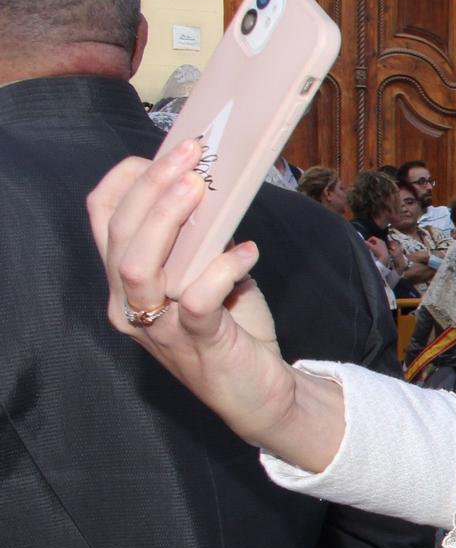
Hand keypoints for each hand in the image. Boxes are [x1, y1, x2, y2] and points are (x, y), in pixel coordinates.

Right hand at [87, 145, 346, 469]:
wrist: (260, 394)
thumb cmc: (232, 328)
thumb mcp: (207, 274)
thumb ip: (199, 238)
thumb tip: (210, 184)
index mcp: (125, 281)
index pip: (102, 218)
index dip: (127, 179)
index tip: (166, 154)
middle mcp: (130, 304)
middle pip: (120, 234)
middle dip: (152, 187)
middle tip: (190, 156)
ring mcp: (159, 328)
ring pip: (138, 264)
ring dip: (168, 219)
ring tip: (200, 189)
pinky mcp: (197, 343)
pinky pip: (196, 299)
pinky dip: (221, 268)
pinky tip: (247, 251)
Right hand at [364, 236, 390, 266]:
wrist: (384, 257)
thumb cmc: (379, 252)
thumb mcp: (372, 248)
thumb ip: (368, 244)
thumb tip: (364, 241)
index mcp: (379, 240)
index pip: (372, 237)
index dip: (368, 240)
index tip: (367, 243)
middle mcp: (382, 241)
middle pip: (375, 240)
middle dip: (371, 243)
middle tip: (368, 246)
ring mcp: (383, 245)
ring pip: (377, 243)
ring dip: (373, 245)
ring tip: (371, 248)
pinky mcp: (384, 248)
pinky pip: (379, 246)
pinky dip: (376, 247)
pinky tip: (374, 251)